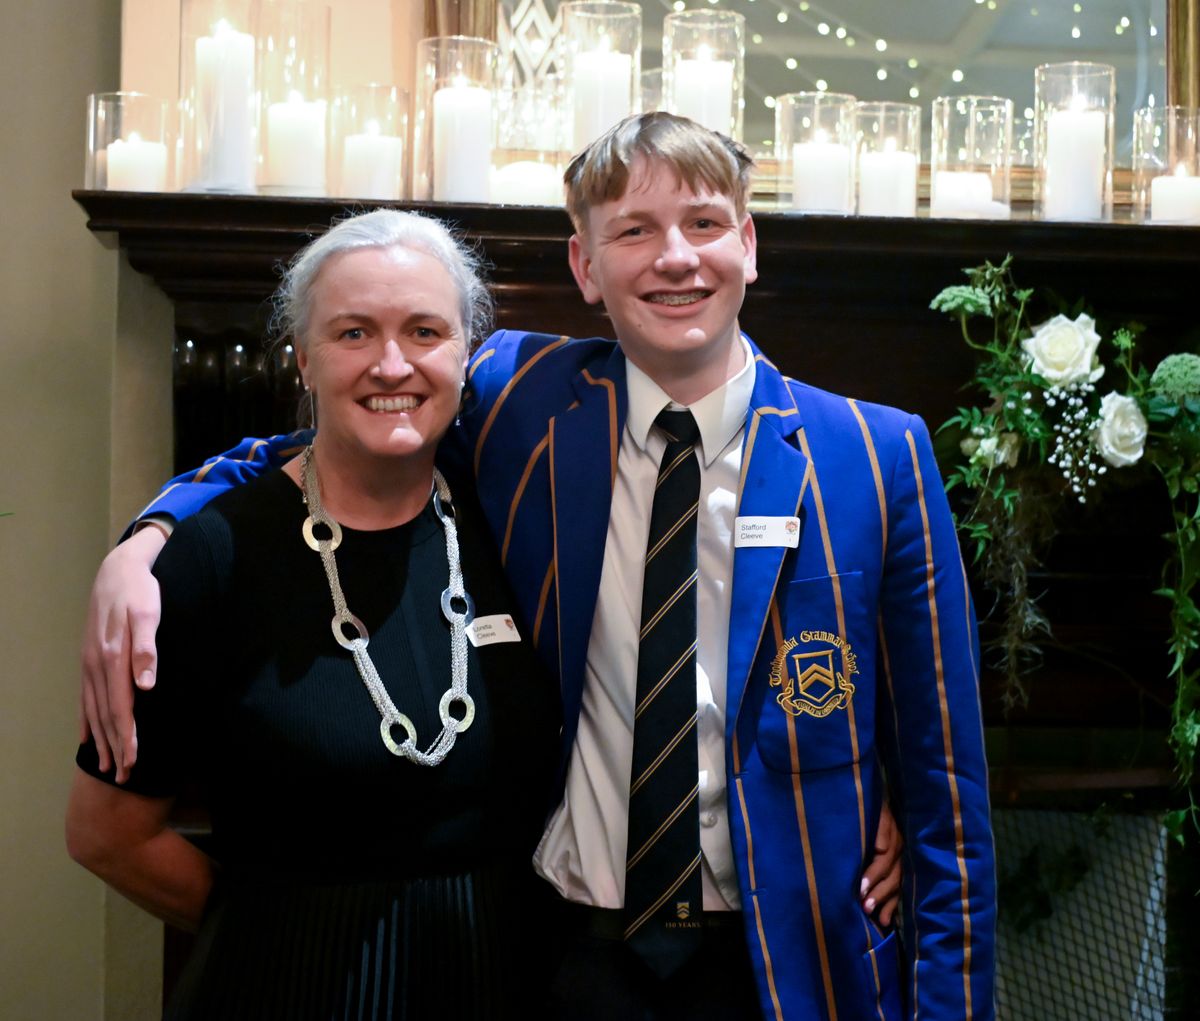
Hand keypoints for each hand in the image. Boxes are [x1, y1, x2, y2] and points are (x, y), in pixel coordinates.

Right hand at [79, 524, 167, 782]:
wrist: (118, 570)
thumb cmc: (140, 592)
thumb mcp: (149, 614)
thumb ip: (147, 649)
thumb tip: (145, 685)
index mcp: (113, 658)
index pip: (121, 708)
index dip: (127, 737)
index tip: (133, 762)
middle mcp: (97, 665)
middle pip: (106, 716)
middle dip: (115, 747)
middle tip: (124, 777)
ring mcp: (90, 663)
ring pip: (94, 711)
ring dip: (102, 740)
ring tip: (107, 766)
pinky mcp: (90, 659)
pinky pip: (86, 697)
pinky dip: (87, 721)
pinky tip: (87, 738)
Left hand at [860, 800, 902, 926]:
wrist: (885, 802)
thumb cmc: (874, 808)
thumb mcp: (878, 811)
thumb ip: (881, 827)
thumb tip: (881, 848)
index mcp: (895, 839)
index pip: (885, 860)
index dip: (873, 875)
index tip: (861, 888)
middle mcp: (902, 853)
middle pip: (893, 877)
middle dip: (879, 893)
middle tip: (865, 907)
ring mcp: (905, 863)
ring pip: (898, 886)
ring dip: (887, 902)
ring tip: (877, 918)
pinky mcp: (904, 870)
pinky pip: (901, 891)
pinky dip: (893, 906)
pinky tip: (886, 921)